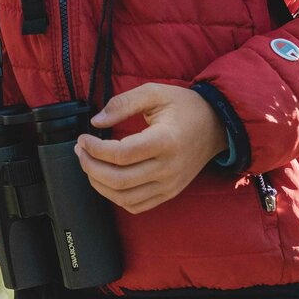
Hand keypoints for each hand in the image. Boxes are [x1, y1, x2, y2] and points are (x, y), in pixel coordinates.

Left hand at [74, 83, 227, 214]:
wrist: (217, 126)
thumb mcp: (154, 92)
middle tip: (81, 150)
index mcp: (166, 141)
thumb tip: (96, 121)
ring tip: (89, 163)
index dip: (95, 148)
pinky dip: (115, 197)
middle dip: (90, 166)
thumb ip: (123, 103)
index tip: (84, 138)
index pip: (121, 155)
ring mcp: (170, 185)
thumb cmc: (185, 107)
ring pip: (125, 197)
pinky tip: (106, 180)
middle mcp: (168, 168)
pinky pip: (137, 205)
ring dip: (99, 183)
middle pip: (119, 180)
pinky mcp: (169, 193)